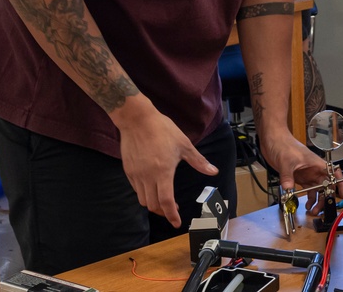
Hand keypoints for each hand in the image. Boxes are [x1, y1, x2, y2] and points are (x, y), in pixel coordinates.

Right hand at [115, 99, 216, 227]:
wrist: (137, 119)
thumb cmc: (162, 129)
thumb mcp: (184, 144)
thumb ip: (198, 161)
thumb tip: (213, 171)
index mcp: (163, 172)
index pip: (166, 202)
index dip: (172, 215)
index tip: (177, 222)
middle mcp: (148, 177)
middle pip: (153, 205)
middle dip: (163, 212)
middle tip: (172, 210)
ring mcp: (136, 175)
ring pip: (143, 199)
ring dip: (153, 204)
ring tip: (163, 200)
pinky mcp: (128, 171)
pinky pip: (136, 189)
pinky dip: (145, 194)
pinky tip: (152, 187)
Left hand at [260, 129, 342, 213]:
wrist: (273, 140)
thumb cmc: (283, 144)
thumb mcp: (286, 161)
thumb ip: (287, 176)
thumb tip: (288, 189)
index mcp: (316, 163)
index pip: (333, 172)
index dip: (340, 183)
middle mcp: (313, 169)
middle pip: (325, 185)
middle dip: (325, 198)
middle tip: (321, 209)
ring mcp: (306, 174)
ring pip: (316, 189)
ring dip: (316, 200)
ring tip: (313, 211)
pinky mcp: (298, 177)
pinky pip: (306, 190)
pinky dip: (307, 198)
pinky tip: (305, 205)